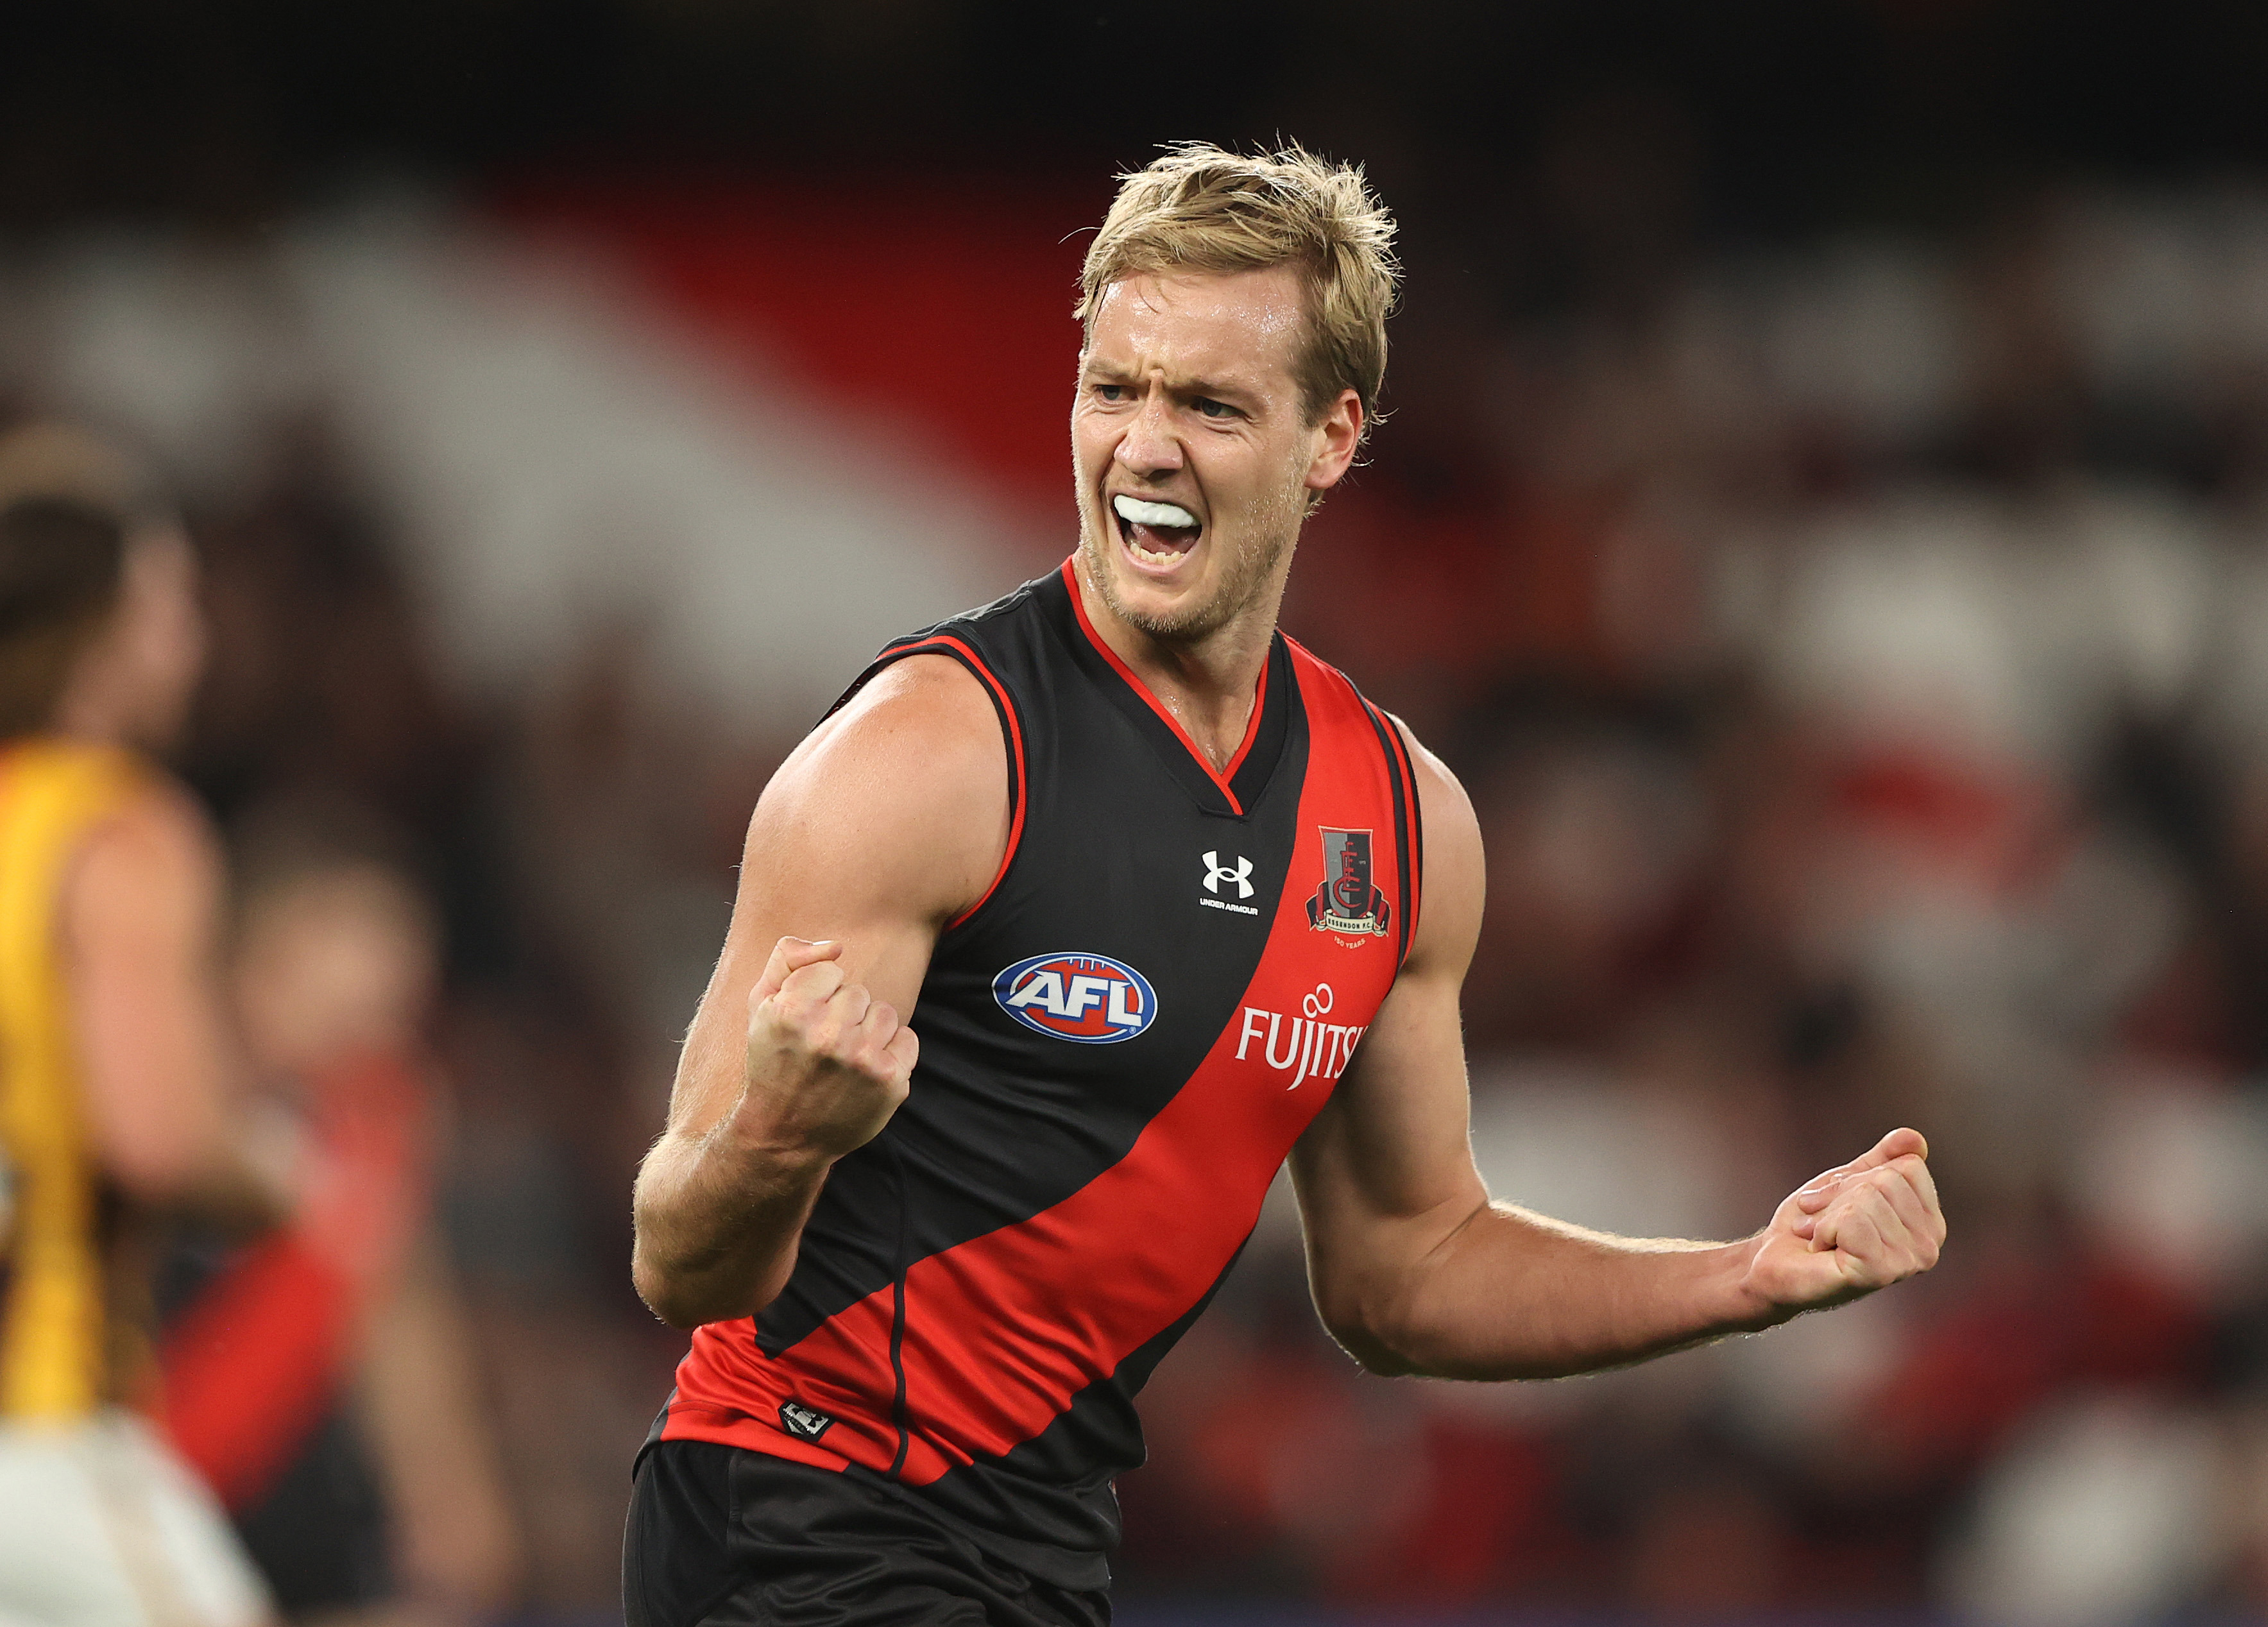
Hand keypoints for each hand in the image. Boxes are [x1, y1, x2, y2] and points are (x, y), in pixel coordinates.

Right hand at [734, 937, 916, 1163]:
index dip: (818, 995)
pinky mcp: (890, 1082)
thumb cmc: (773, 1065)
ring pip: (884, 1013)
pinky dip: (891, 1052)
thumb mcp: (762, 1007)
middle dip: (842, 1014)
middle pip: (858, 993)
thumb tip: (835, 947)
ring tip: (843, 1059)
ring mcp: (862, 1060)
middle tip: (822, 1047)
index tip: (804, 1023)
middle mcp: (827, 1036)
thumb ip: (788, 959)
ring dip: (867, 1031)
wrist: (783, 1136)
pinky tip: (864, 1071)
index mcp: (790, 1011)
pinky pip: (907, 1038)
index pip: (831, 971)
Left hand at [1741, 1128, 1943, 1319]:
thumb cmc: (1813, 1224)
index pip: (1907, 1166)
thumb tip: (1914, 1137)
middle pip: (1885, 1180)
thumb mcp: (1849, 1182)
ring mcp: (1905, 1264)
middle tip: (1823, 1220)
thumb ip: (1883, 1160)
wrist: (1774, 1262)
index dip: (1860, 1176)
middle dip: (1840, 1193)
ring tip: (1821, 1237)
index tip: (1838, 1201)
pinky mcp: (1877, 1272)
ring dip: (1827, 1213)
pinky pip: (1851, 1218)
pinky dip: (1823, 1228)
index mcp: (1929, 1224)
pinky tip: (1821, 1250)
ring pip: (1867, 1197)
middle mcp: (1927, 1248)